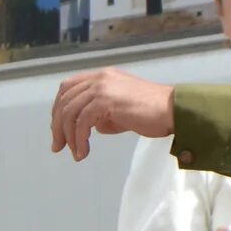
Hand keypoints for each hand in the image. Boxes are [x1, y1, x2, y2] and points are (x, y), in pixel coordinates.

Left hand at [49, 69, 174, 160]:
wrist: (172, 111)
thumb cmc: (151, 113)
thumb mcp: (120, 111)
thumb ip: (102, 115)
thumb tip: (89, 128)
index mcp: (101, 77)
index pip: (67, 88)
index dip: (57, 109)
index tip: (58, 131)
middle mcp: (99, 78)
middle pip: (64, 100)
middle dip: (57, 126)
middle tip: (58, 147)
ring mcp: (102, 87)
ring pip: (70, 112)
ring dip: (69, 137)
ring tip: (76, 154)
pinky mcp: (106, 100)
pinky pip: (82, 122)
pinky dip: (79, 140)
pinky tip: (84, 153)